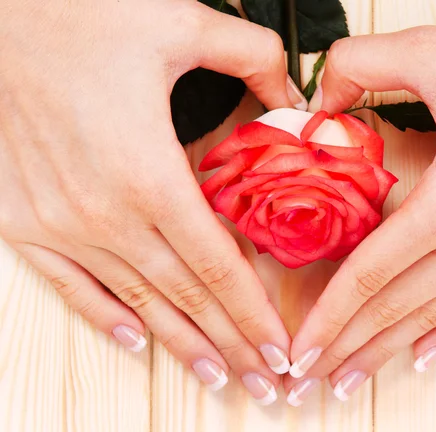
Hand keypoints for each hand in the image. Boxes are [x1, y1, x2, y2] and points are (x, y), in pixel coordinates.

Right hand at [0, 0, 302, 402]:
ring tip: (217, 377)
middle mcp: (104, 212)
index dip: (253, 313)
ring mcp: (60, 223)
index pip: (217, 265)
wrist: (0, 11)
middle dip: (231, 342)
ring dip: (181, 343)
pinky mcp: (25, 220)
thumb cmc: (83, 14)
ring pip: (135, 301)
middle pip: (185, 295)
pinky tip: (137, 342)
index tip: (281, 348)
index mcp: (147, 172)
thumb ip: (256, 60)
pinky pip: (70, 285)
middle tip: (266, 380)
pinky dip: (105, 316)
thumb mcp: (184, 24)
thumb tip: (296, 98)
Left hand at [283, 1, 435, 404]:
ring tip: (348, 381)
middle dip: (345, 348)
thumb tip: (312, 101)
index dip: (328, 317)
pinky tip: (419, 356)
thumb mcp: (428, 50)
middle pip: (394, 308)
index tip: (297, 350)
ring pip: (433, 318)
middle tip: (305, 382)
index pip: (370, 274)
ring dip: (385, 352)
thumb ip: (356, 66)